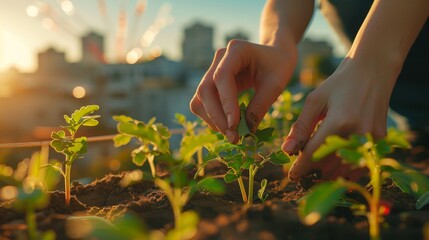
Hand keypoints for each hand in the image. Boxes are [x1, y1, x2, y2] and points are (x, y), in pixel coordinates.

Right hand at [190, 40, 296, 142]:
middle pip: (205, 90)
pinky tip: (228, 127)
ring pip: (200, 99)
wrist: (275, 56)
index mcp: (236, 50)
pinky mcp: (211, 84)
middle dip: (217, 116)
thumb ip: (261, 105)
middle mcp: (219, 59)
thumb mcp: (276, 84)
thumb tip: (247, 130)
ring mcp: (212, 71)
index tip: (234, 124)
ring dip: (212, 120)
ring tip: (232, 135)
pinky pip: (203, 104)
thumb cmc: (278, 66)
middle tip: (233, 137)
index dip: (225, 101)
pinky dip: (212, 118)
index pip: (222, 76)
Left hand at [283, 57, 395, 180]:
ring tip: (318, 162)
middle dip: (313, 168)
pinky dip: (346, 168)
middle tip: (304, 164)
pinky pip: (360, 165)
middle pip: (328, 166)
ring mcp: (372, 139)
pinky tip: (336, 161)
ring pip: (344, 170)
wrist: (373, 71)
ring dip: (329, 171)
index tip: (291, 176)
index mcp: (339, 121)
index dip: (300, 168)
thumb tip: (286, 150)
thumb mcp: (315, 100)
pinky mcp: (381, 141)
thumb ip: (301, 127)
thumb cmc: (339, 83)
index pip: (313, 154)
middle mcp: (358, 133)